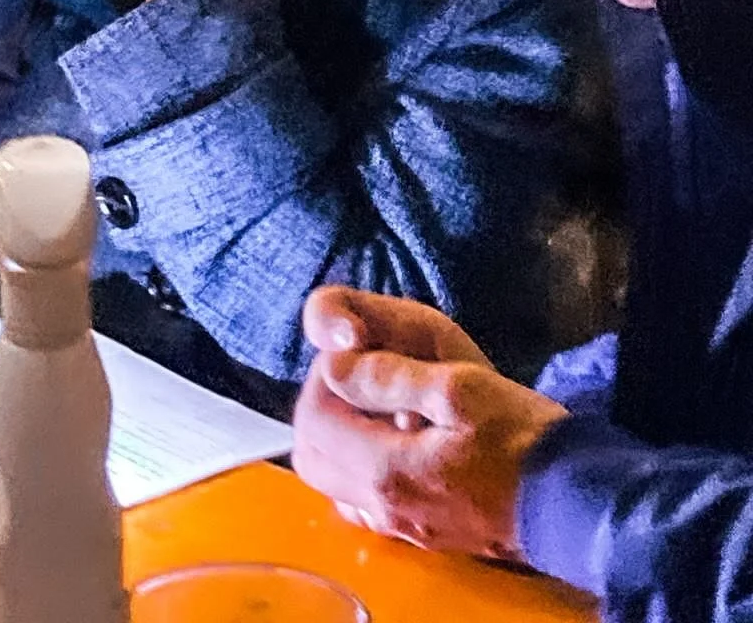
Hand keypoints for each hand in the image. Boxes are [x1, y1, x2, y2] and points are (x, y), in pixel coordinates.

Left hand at [294, 289, 566, 556]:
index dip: (323, 377)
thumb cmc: (522, 439)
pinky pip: (362, 498)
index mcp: (385, 469)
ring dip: (339, 436)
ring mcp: (400, 524)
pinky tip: (395, 439)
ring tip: (377, 403)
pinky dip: (361, 465)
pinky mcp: (419, 530)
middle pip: (310, 454)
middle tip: (357, 376)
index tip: (355, 354)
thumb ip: (389, 377)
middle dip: (322, 406)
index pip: (311, 418)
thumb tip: (335, 366)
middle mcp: (382, 507)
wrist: (573, 500)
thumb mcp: (459, 388)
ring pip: (332, 479)